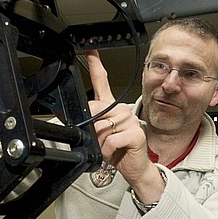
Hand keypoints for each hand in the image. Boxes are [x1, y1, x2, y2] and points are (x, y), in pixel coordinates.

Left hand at [86, 51, 163, 201]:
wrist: (135, 167)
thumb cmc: (118, 151)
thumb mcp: (100, 135)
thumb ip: (91, 123)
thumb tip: (82, 118)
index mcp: (112, 107)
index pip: (103, 81)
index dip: (96, 65)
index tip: (90, 51)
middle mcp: (122, 110)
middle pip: (95, 109)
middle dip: (92, 129)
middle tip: (102, 140)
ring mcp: (130, 120)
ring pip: (101, 127)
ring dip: (100, 142)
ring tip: (110, 147)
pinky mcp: (135, 133)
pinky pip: (110, 139)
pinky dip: (107, 150)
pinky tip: (115, 151)